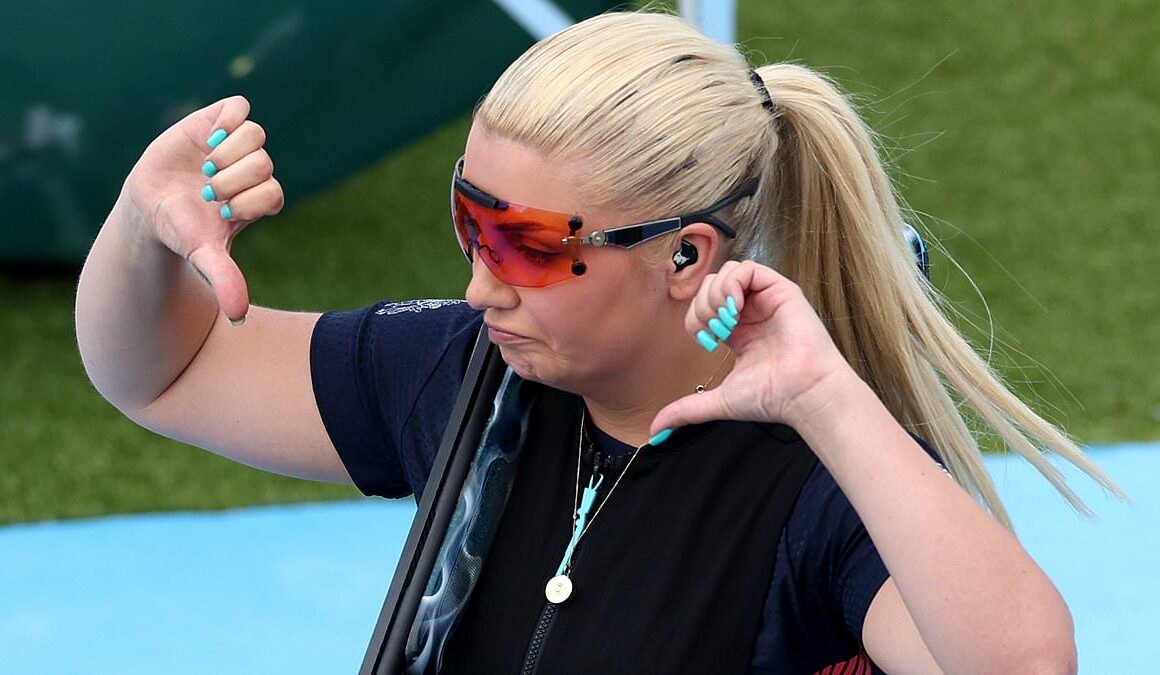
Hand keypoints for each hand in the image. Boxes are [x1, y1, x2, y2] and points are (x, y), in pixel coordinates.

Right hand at [119, 95, 281, 321]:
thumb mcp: (202, 255)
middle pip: (264, 164)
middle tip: (207, 192)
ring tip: (205, 166)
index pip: (273, 193)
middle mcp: (252, 171)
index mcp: (258, 200)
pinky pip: (239, 108)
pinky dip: (227, 120)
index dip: (246, 203)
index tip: (219, 214)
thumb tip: (238, 316)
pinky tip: (208, 138)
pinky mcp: (216, 123)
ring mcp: (235, 146)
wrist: (150, 205)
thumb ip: (224, 278)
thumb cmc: (182, 231)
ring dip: (228, 153)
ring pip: (256, 135)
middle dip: (232, 180)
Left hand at [651, 260, 857, 433]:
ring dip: (715, 294)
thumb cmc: (772, 398)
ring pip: (727, 273)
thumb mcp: (719, 400)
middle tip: (714, 332)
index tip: (707, 343)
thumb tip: (656, 430)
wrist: (802, 395)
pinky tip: (734, 308)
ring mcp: (766, 299)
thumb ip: (687, 409)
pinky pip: (749, 269)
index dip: (695, 319)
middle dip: (702, 306)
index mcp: (738, 331)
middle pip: (711, 286)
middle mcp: (752, 312)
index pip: (703, 306)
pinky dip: (733, 283)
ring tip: (724, 320)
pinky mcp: (782, 291)